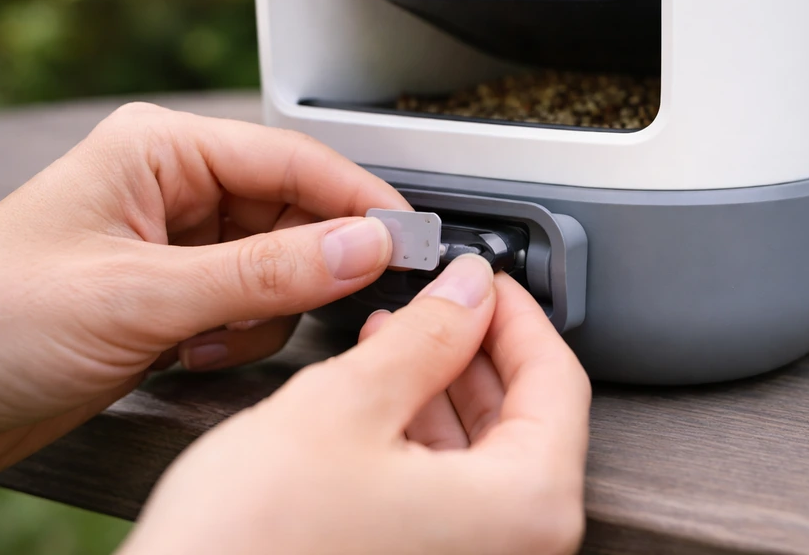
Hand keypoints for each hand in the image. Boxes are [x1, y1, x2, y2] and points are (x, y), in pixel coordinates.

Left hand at [0, 102, 407, 472]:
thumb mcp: (141, 296)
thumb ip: (264, 272)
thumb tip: (363, 246)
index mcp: (161, 151)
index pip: (292, 160)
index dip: (357, 199)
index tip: (408, 238)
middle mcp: (176, 188)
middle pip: (293, 212)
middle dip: (305, 265)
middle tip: (335, 300)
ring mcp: (179, 243)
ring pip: (279, 264)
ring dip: (263, 310)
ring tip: (211, 336)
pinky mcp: (177, 292)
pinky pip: (251, 303)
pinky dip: (239, 335)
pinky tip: (191, 351)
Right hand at [121, 257, 591, 554]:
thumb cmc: (251, 551)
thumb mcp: (346, 406)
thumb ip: (426, 336)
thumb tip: (468, 291)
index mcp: (525, 509)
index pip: (558, 380)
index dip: (517, 315)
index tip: (484, 281)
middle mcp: (514, 551)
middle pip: (525, 418)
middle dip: (475, 347)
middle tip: (440, 300)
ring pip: (483, 454)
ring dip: (444, 386)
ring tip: (399, 337)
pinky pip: (450, 494)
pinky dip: (420, 436)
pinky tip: (380, 399)